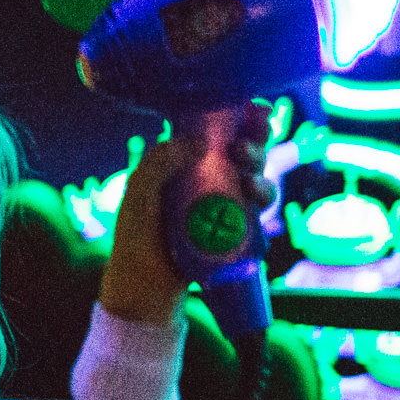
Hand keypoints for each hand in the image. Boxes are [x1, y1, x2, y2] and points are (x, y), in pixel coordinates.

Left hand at [101, 102, 275, 323]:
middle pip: (246, 153)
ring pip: (258, 183)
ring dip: (262, 180)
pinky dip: (262, 216)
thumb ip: (160, 162)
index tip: (254, 111)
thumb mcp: (139, 193)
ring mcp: (225, 207)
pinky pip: (260, 219)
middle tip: (243, 151)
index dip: (241, 119)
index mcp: (184, 164)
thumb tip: (200, 141)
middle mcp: (209, 181)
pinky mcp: (236, 234)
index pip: (217, 131)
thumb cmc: (136, 237)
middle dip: (255, 146)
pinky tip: (255, 214)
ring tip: (250, 187)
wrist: (145, 288)